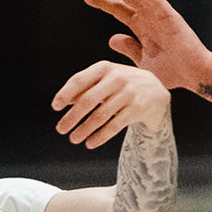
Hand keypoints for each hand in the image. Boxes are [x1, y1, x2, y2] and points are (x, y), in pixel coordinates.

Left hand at [50, 60, 170, 148]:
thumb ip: (85, 87)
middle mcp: (117, 78)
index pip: (79, 80)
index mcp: (105, 67)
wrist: (156, 90)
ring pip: (100, 115)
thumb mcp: (105, 79)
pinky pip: (114, 126)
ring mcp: (129, 93)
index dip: (65, 94)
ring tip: (74, 138)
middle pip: (88, 100)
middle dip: (72, 117)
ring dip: (84, 129)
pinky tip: (90, 143)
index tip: (56, 107)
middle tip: (61, 129)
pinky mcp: (137, 109)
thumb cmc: (122, 84)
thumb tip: (63, 101)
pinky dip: (100, 136)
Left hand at [83, 0, 211, 93]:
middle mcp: (150, 18)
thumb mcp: (142, 62)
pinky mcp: (172, 17)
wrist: (195, 76)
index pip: (119, 10)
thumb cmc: (172, 72)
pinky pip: (156, 1)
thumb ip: (129, 48)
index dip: (104, 3)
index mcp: (142, 27)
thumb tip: (112, 39)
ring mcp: (161, 16)